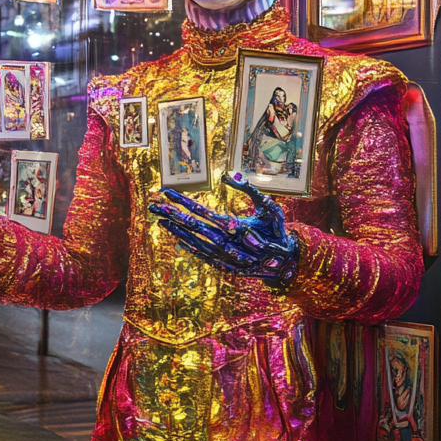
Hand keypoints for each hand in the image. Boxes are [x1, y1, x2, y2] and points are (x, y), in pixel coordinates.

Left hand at [148, 173, 298, 288]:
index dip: (183, 201)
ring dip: (177, 230)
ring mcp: (224, 256)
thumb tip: (229, 174)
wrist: (286, 261)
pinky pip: (202, 255)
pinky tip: (178, 239)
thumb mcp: (267, 206)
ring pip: (194, 242)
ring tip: (161, 219)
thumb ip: (249, 189)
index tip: (167, 192)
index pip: (202, 211)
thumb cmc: (276, 230)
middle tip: (154, 206)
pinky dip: (189, 247)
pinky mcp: (225, 265)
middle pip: (193, 226)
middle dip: (172, 215)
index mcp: (235, 226)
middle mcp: (226, 242)